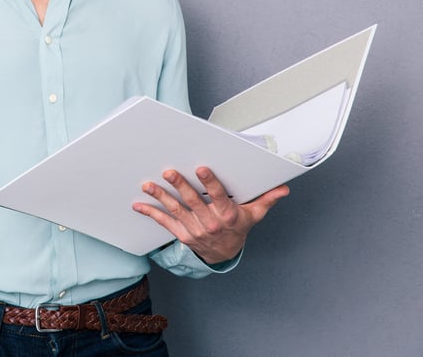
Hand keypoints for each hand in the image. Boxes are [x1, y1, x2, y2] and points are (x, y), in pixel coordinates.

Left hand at [132, 167, 288, 264]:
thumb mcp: (253, 214)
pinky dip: (151, 213)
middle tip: (169, 171)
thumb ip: (266, 199)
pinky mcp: (182, 234)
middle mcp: (210, 223)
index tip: (202, 168)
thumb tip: (283, 189)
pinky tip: (139, 205)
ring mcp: (194, 230)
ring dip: (161, 197)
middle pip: (193, 202)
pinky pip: (165, 223)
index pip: (219, 196)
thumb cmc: (238, 228)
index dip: (210, 182)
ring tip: (148, 185)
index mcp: (227, 215)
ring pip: (176, 210)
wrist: (225, 254)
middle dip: (180, 186)